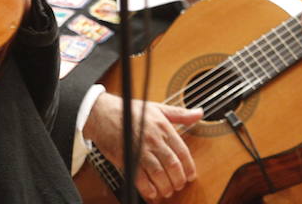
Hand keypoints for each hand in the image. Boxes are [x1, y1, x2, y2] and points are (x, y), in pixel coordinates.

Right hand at [83, 92, 202, 201]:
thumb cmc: (130, 110)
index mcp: (163, 127)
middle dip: (178, 180)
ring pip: (159, 174)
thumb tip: (199, 113)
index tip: (190, 176)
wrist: (102, 113)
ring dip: (165, 187)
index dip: (189, 167)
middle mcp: (153, 139)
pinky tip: (152, 192)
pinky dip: (148, 189)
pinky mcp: (127, 158)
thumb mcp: (157, 108)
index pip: (182, 152)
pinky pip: (140, 178)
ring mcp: (140, 150)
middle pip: (172, 165)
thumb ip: (180, 114)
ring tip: (166, 191)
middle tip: (178, 185)